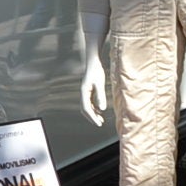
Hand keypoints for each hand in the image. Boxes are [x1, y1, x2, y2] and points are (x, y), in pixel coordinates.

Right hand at [78, 12, 109, 126]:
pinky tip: (100, 111)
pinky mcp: (88, 90)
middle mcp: (83, 93)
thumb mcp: (100, 83)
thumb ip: (100, 96)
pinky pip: (89, 102)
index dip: (92, 117)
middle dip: (91, 117)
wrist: (94, 61)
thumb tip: (102, 109)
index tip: (98, 123)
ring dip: (93, 114)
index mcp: (84, 92)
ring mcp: (85, 92)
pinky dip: (94, 108)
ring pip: (87, 106)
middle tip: (99, 124)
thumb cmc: (97, 71)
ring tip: (101, 120)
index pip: (86, 108)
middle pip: (85, 109)